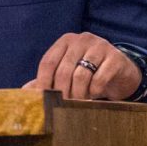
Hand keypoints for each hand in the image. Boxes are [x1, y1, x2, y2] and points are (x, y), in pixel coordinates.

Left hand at [22, 32, 141, 100]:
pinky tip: (94, 95)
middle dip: (62, 92)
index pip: (48, 61)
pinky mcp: (115, 57)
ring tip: (78, 102)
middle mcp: (81, 39)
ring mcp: (100, 46)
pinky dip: (94, 91)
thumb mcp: (69, 71)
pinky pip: (100, 78)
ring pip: (81, 75)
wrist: (121, 71)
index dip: (43, 81)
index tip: (43, 99)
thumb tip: (25, 92)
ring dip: (78, 93)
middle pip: (64, 70)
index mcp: (66, 41)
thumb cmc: (90, 71)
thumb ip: (48, 79)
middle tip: (63, 105)